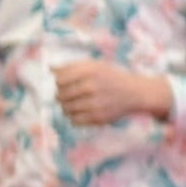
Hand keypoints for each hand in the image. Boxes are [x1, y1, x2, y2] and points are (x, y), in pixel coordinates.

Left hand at [50, 60, 174, 124]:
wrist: (135, 93)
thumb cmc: (111, 77)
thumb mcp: (94, 66)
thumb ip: (72, 66)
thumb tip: (50, 69)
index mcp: (89, 71)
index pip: (59, 79)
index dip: (59, 82)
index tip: (65, 83)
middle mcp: (91, 87)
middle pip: (60, 95)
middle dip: (62, 95)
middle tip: (71, 94)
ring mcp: (94, 103)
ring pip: (65, 109)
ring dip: (67, 107)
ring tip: (76, 103)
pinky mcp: (98, 118)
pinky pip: (74, 121)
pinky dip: (75, 117)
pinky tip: (82, 111)